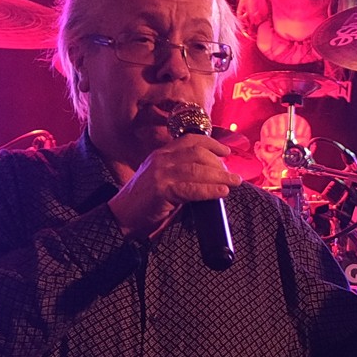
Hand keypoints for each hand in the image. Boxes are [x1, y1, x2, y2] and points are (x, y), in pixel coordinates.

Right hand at [108, 132, 235, 241]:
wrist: (123, 215)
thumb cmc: (147, 201)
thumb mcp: (164, 179)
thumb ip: (182, 174)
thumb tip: (212, 176)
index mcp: (162, 153)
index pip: (190, 140)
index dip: (212, 143)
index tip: (226, 152)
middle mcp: (161, 159)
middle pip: (197, 153)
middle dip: (219, 163)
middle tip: (232, 175)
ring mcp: (160, 173)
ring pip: (197, 169)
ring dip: (219, 176)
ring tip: (234, 182)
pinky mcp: (161, 189)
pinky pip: (191, 188)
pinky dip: (209, 190)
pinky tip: (222, 192)